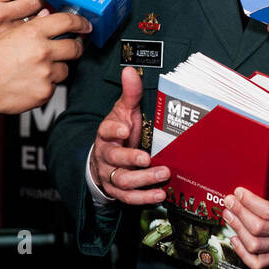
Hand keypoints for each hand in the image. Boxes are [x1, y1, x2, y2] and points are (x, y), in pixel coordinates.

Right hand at [0, 11, 88, 114]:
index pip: (67, 22)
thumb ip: (31, 27)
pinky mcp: (45, 92)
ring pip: (65, 69)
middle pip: (75, 47)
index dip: (80, 22)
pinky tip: (30, 82)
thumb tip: (48, 17)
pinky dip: (46, 84)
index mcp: (33, 32)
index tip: (86, 25)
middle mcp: (43, 51)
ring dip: (58, 68)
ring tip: (38, 69)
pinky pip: (54, 86)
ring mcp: (45, 73)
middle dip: (75, 47)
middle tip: (70, 48)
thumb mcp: (7, 34)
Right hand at [89, 67, 170, 205]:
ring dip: (143, 180)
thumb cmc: (120, 132)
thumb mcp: (125, 111)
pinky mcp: (118, 190)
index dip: (114, 130)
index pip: (105, 131)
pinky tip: (159, 194)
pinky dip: (144, 197)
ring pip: (122, 180)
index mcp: (107, 134)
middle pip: (115, 159)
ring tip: (162, 175)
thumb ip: (130, 93)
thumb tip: (130, 70)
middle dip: (132, 159)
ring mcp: (111, 174)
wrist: (106, 158)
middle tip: (149, 159)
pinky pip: (128, 198)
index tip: (126, 129)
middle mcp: (106, 155)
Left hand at [221, 145, 268, 268]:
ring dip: (238, 231)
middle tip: (229, 201)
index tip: (240, 191)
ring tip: (229, 216)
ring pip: (256, 246)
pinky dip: (244, 254)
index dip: (250, 203)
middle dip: (239, 214)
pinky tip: (236, 240)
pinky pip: (260, 262)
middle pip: (259, 229)